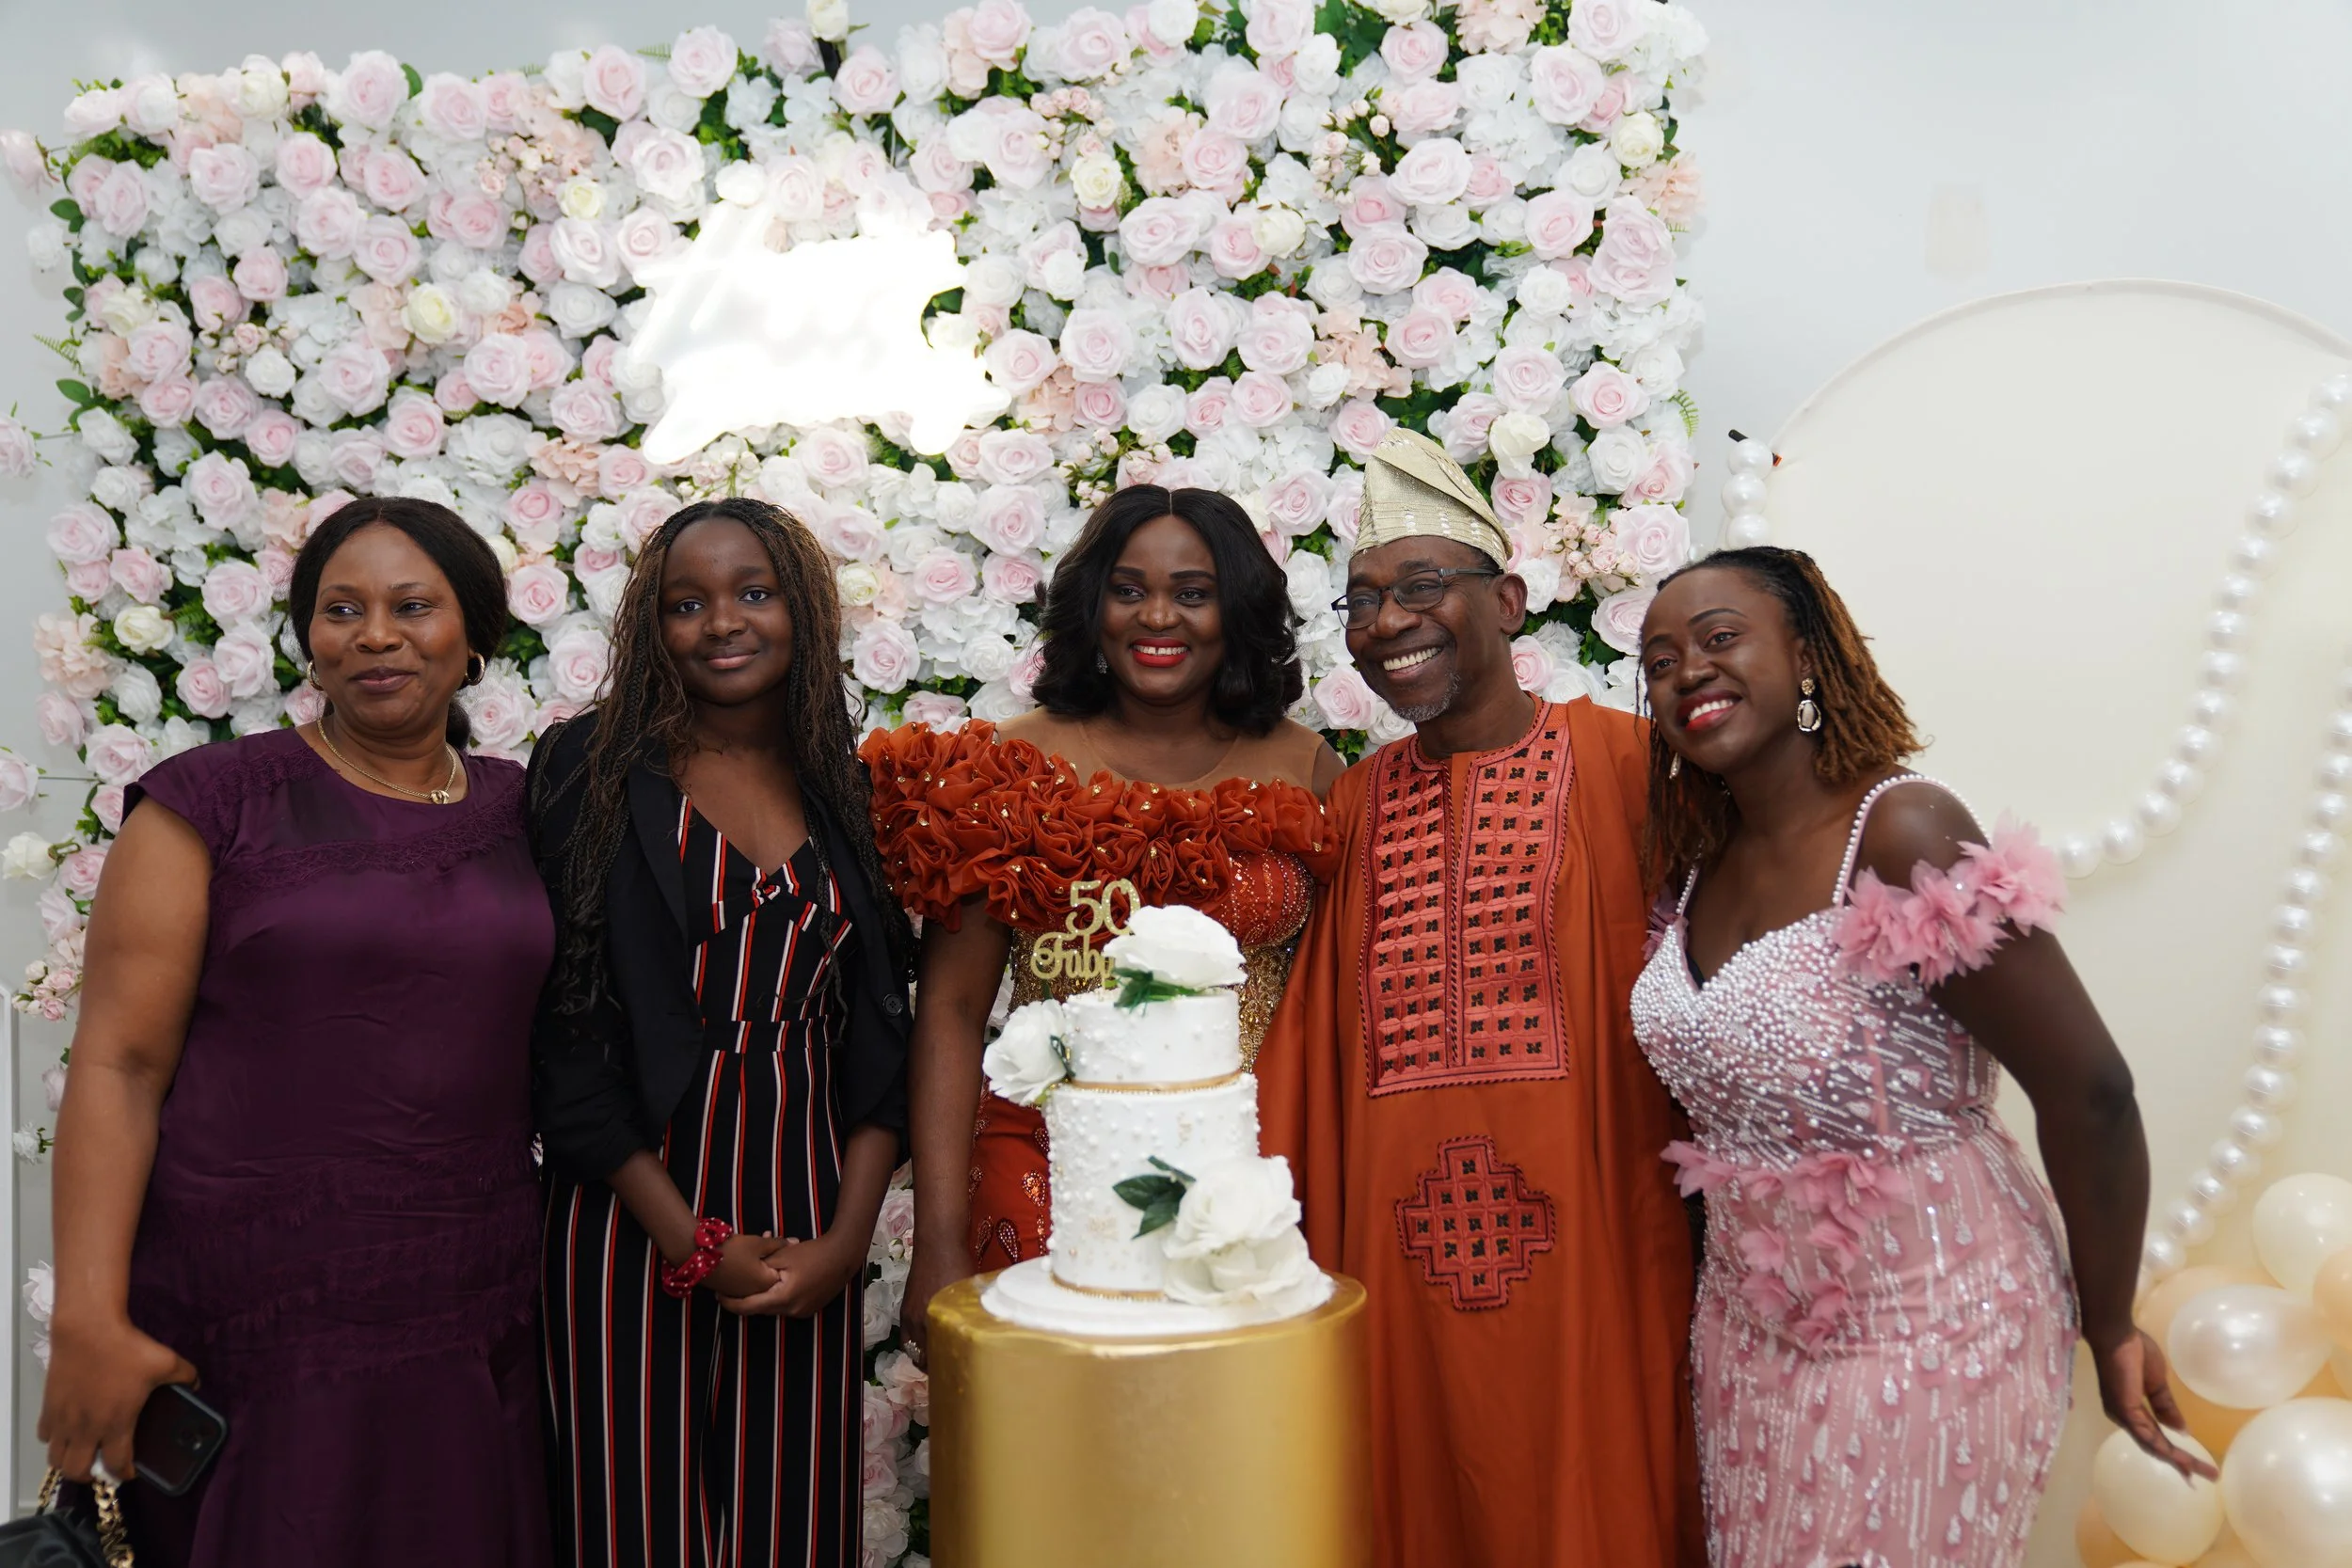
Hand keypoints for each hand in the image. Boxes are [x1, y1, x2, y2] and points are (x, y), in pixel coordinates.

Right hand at [38, 1315, 196, 1483]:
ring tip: (82, 1453)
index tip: (129, 1472)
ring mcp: (63, 1420)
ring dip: (68, 1462)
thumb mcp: (166, 1361)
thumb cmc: (126, 1348)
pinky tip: (66, 1430)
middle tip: (101, 1467)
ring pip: (56, 1460)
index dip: (123, 1474)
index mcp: (116, 1424)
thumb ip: (185, 1376)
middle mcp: (86, 1429)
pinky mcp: (48, 1407)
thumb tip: (196, 1384)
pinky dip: (54, 1440)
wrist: (88, 1329)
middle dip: (91, 1476)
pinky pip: (45, 1436)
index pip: (115, 1465)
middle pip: (78, 1473)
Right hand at [704, 1232, 783, 1299]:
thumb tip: (795, 1242)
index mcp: (766, 1284)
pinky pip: (745, 1281)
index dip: (784, 1257)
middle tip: (768, 1239)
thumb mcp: (759, 1243)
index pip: (784, 1275)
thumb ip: (778, 1244)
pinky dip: (749, 1268)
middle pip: (771, 1277)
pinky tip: (744, 1254)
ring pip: (757, 1279)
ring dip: (760, 1263)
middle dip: (772, 1258)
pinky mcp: (729, 1291)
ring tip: (756, 1244)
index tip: (781, 1242)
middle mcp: (755, 1294)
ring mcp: (741, 1294)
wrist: (699, 1255)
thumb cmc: (733, 1249)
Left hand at [719, 1232, 862, 1318]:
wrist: (843, 1255)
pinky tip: (773, 1284)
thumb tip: (741, 1272)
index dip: (730, 1303)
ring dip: (762, 1298)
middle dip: (745, 1299)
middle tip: (730, 1287)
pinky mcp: (809, 1310)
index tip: (717, 1296)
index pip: (749, 1307)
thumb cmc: (813, 1252)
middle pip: (760, 1309)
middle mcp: (791, 1311)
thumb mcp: (783, 1255)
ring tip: (751, 1284)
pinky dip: (776, 1298)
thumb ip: (762, 1267)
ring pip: (772, 1308)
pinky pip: (785, 1307)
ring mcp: (802, 1313)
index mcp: (783, 1298)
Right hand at [899, 1242, 973, 1362]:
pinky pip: (906, 1334)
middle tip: (947, 1370)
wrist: (938, 1243)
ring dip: (921, 1355)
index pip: (934, 1356)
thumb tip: (981, 1334)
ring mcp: (908, 1314)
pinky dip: (915, 1343)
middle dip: (932, 1366)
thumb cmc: (958, 1265)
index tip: (956, 1372)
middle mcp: (916, 1321)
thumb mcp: (968, 1294)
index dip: (943, 1368)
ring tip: (936, 1360)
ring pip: (911, 1346)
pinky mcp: (905, 1307)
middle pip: (920, 1356)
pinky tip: (927, 1343)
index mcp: (932, 1319)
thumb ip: (970, 1316)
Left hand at [2093, 1327, 2217, 1480]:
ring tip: (2198, 1472)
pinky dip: (2164, 1448)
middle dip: (2180, 1462)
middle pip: (2155, 1446)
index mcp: (2130, 1410)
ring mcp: (2122, 1415)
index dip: (2173, 1452)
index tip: (2193, 1467)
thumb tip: (2182, 1431)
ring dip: (2176, 1459)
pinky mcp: (2124, 1409)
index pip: (2154, 1437)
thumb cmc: (2133, 1350)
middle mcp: (2123, 1417)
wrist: (2117, 1333)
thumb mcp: (2156, 1383)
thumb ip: (2166, 1406)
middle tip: (2204, 1477)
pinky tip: (2179, 1458)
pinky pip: (2146, 1435)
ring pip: (2152, 1445)